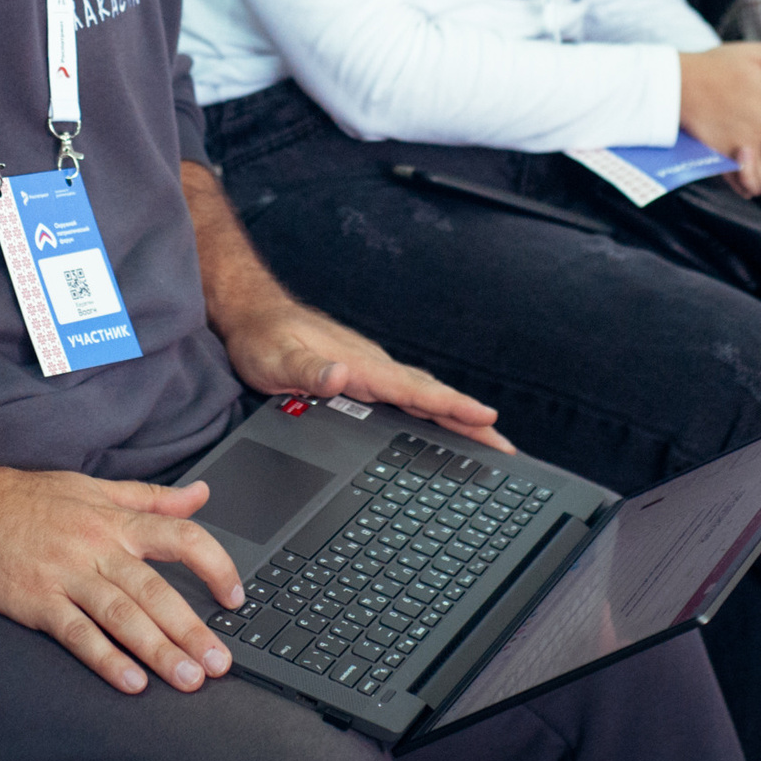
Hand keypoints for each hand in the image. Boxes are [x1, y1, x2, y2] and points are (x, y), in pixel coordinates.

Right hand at [0, 463, 245, 695]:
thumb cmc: (27, 499)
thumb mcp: (94, 487)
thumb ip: (151, 497)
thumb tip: (202, 495)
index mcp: (114, 519)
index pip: (180, 537)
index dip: (214, 566)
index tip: (234, 596)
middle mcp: (95, 546)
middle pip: (155, 590)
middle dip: (192, 629)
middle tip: (220, 662)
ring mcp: (65, 575)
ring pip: (122, 615)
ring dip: (158, 650)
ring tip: (188, 678)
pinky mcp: (36, 601)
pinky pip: (77, 634)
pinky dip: (105, 659)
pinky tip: (131, 681)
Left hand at [218, 297, 515, 453]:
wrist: (253, 313)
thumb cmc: (262, 337)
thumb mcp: (274, 358)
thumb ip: (306, 370)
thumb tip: (339, 377)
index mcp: (359, 365)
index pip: (414, 389)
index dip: (451, 406)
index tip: (487, 417)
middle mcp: (371, 368)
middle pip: (430, 397)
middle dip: (469, 420)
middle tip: (507, 447)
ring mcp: (369, 373)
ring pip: (421, 398)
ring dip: (455, 418)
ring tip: (488, 443)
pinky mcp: (362, 379)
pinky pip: (405, 399)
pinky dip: (430, 413)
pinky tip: (439, 428)